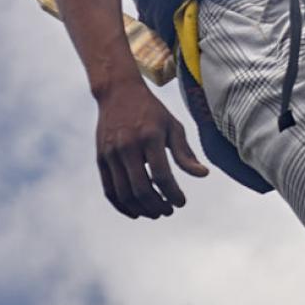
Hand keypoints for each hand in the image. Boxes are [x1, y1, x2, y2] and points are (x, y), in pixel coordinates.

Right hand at [94, 74, 208, 218]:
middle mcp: (127, 146)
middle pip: (141, 188)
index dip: (173, 194)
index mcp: (150, 137)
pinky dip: (122, 206)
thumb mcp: (173, 126)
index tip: (181, 202)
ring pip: (124, 193)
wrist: (117, 92)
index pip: (162, 175)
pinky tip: (136, 212)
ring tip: (155, 212)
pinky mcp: (101, 159)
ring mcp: (111, 153)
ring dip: (141, 209)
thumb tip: (203, 175)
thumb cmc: (151, 111)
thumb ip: (185, 153)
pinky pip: (109, 190)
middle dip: (157, 206)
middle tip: (168, 211)